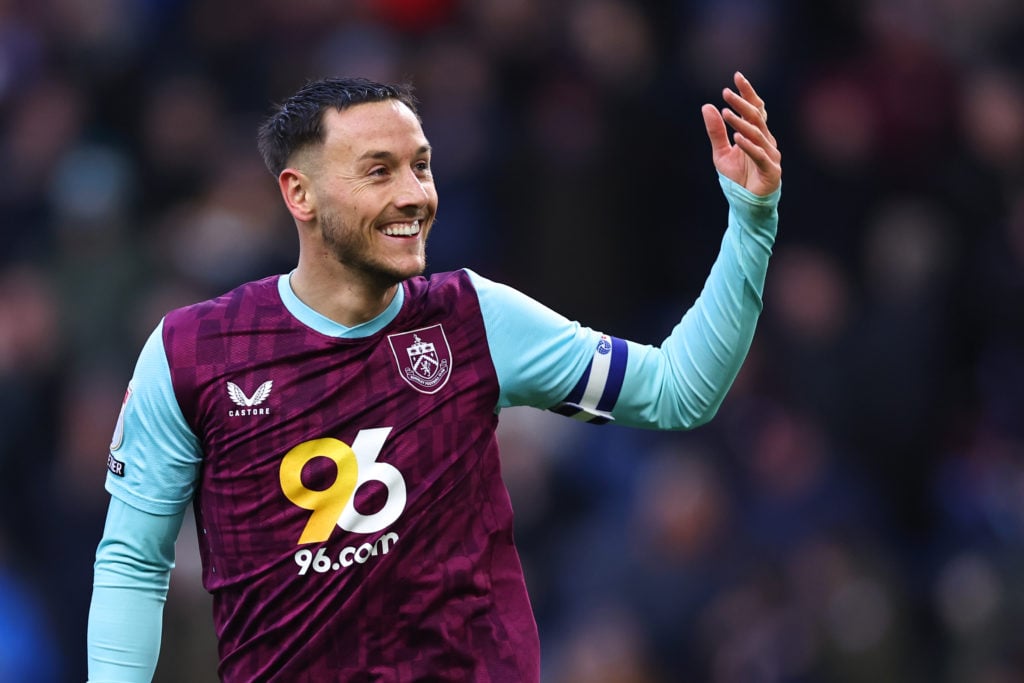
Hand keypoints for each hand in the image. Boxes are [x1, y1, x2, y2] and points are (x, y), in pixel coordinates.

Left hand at [702, 72, 780, 196]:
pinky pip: (759, 155)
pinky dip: (748, 146)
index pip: (755, 108)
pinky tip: (737, 137)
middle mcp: (766, 141)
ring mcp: (771, 155)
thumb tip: (707, 106)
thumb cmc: (737, 178)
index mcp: (756, 134)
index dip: (748, 93)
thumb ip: (716, 132)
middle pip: (756, 117)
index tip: (737, 77)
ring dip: (741, 123)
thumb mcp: (720, 153)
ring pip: (757, 134)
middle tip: (726, 93)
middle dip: (741, 104)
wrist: (746, 204)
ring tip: (725, 114)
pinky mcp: (771, 170)